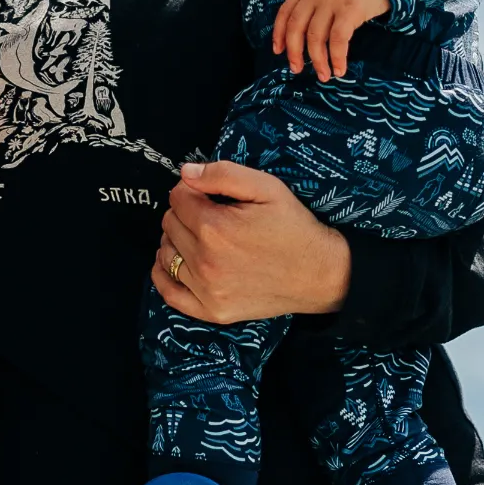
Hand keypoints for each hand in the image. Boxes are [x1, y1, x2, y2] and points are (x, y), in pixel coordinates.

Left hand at [152, 162, 351, 321]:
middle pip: (169, 224)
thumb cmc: (294, 228)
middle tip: (211, 214)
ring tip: (201, 237)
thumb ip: (223, 174)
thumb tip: (186, 173)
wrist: (319, 274)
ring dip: (176, 241)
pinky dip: (164, 275)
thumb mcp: (267, 188)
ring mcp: (207, 289)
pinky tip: (175, 262)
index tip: (208, 194)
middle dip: (184, 213)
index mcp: (214, 228)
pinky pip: (169, 293)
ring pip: (166, 254)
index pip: (177, 198)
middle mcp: (205, 261)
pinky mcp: (212, 311)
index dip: (191, 190)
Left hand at [270, 0, 388, 80]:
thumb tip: (309, 33)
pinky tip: (340, 69)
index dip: (279, 32)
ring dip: (317, 60)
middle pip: (297, 26)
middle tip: (296, 69)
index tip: (278, 51)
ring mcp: (333, 0)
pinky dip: (337, 57)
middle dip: (294, 52)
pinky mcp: (350, 9)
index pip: (286, 10)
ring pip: (315, 37)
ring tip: (324, 75)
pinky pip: (338, 39)